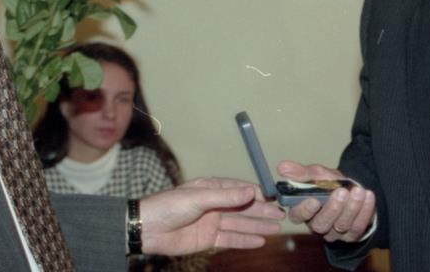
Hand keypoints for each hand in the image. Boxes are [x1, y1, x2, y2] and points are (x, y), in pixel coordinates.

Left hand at [139, 177, 283, 255]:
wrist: (146, 228)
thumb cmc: (169, 206)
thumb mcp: (199, 197)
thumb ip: (226, 196)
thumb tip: (252, 191)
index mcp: (212, 188)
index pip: (241, 189)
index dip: (258, 193)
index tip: (275, 198)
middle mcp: (215, 204)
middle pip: (244, 208)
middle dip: (263, 211)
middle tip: (282, 214)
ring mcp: (212, 222)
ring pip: (241, 224)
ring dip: (258, 226)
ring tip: (277, 228)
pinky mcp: (208, 239)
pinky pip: (231, 239)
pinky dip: (245, 240)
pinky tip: (260, 241)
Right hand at [277, 160, 375, 242]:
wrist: (351, 188)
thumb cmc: (329, 183)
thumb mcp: (316, 174)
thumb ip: (301, 173)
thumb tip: (282, 167)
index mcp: (303, 211)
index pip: (298, 216)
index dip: (305, 210)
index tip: (314, 200)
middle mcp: (317, 225)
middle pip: (321, 224)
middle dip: (333, 208)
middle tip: (341, 192)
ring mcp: (335, 233)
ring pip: (341, 226)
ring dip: (351, 208)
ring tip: (358, 191)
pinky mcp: (352, 235)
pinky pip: (358, 227)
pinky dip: (364, 211)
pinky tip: (368, 196)